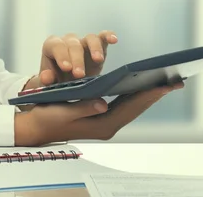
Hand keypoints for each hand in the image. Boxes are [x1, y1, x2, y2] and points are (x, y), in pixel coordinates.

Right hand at [14, 81, 183, 145]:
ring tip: (161, 82)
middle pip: (135, 107)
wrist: (35, 127)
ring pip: (131, 106)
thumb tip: (103, 103)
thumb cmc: (46, 117)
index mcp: (100, 125)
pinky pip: (122, 105)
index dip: (147, 95)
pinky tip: (138, 87)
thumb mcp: (62, 110)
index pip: (130, 107)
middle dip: (153, 94)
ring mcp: (104, 121)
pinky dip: (132, 95)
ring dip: (145, 95)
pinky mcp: (99, 116)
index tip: (164, 84)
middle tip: (173, 81)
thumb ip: (83, 107)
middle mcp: (106, 125)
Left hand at [25, 31, 117, 89]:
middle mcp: (67, 41)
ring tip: (98, 60)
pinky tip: (114, 40)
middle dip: (77, 59)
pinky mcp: (98, 46)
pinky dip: (108, 36)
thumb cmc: (56, 81)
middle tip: (79, 75)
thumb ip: (46, 80)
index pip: (55, 46)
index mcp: (52, 47)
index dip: (61, 55)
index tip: (66, 68)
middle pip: (73, 45)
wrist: (68, 83)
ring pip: (89, 38)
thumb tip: (46, 77)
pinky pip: (103, 37)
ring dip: (94, 49)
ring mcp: (83, 42)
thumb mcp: (49, 83)